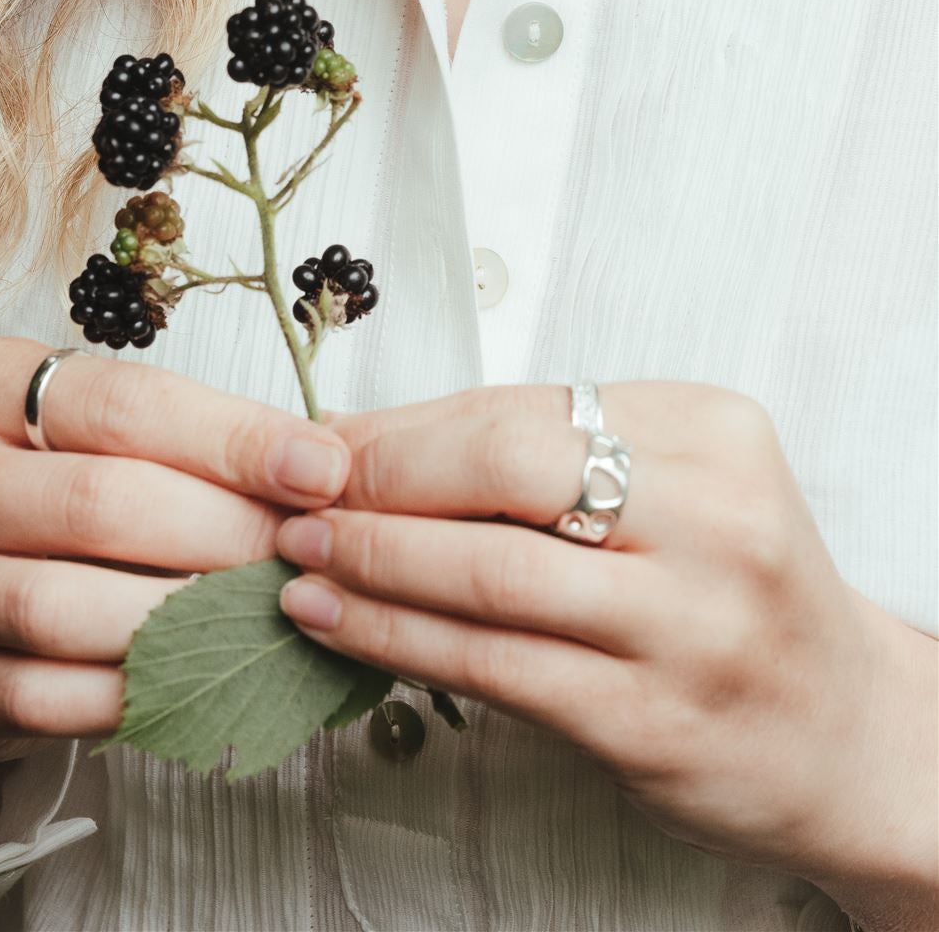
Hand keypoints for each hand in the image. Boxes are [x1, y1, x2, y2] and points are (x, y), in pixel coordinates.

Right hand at [0, 335, 349, 802]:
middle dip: (223, 528)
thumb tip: (319, 468)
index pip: (118, 402)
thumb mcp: (85, 426)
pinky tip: (196, 677)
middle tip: (305, 550)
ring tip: (264, 612)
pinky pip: (45, 695)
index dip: (232, 438)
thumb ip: (177, 435)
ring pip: (64, 606)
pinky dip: (133, 691)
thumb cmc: (43, 484)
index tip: (322, 468)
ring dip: (184, 616)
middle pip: (97, 501)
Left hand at [275, 382, 937, 930]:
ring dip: (370, 559)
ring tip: (295, 554)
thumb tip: (367, 438)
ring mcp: (687, 624)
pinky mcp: (650, 719)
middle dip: (379, 475)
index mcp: (713, 431)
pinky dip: (395, 639)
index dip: (404, 423)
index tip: (325, 437)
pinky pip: (494, 668)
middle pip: (503, 468)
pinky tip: (334, 623)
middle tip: (295, 488)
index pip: (520, 407)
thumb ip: (541, 456)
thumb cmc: (731, 593)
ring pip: (487, 572)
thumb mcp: (672, 489)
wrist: (844, 732)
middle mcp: (712, 518)